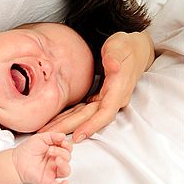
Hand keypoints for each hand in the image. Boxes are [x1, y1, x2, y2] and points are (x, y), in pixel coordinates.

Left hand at [12, 132, 71, 183]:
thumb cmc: (27, 150)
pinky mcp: (47, 181)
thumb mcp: (40, 138)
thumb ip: (52, 136)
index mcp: (55, 151)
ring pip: (66, 171)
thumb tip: (63, 136)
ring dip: (64, 165)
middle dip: (62, 153)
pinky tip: (64, 183)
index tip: (63, 142)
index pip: (68, 149)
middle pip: (68, 159)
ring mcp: (52, 171)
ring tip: (57, 159)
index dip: (67, 146)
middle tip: (51, 150)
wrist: (16, 160)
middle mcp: (55, 161)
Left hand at [39, 31, 154, 142]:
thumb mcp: (120, 47)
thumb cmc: (126, 47)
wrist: (136, 49)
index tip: (78, 135)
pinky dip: (69, 116)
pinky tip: (56, 121)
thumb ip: (115, 56)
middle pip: (90, 118)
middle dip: (71, 128)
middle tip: (50, 137)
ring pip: (85, 116)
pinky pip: (83, 109)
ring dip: (67, 124)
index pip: (106, 112)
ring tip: (47, 132)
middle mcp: (113, 98)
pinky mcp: (100, 97)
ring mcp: (106, 99)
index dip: (92, 125)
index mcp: (118, 89)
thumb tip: (112, 64)